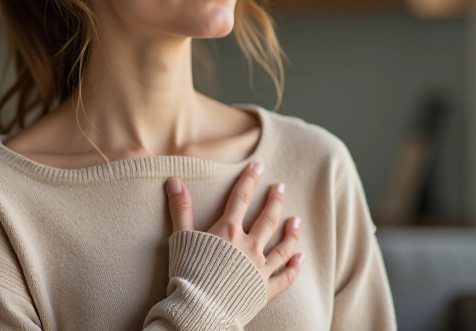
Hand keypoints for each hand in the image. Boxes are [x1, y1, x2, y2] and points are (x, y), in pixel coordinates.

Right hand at [165, 162, 302, 300]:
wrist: (198, 310)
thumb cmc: (187, 274)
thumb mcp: (181, 238)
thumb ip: (181, 209)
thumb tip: (174, 181)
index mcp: (228, 231)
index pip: (241, 198)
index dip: (249, 179)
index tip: (259, 166)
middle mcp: (248, 247)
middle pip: (267, 219)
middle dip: (275, 201)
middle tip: (281, 187)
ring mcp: (259, 268)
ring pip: (282, 246)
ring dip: (291, 232)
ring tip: (296, 220)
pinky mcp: (265, 290)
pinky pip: (285, 277)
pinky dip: (294, 267)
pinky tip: (301, 258)